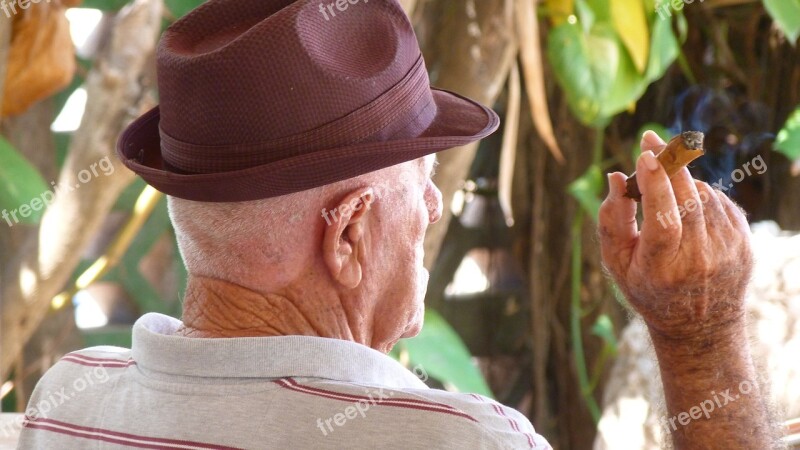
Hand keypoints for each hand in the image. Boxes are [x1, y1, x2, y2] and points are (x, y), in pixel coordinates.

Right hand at [598, 131, 753, 339]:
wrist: (700, 327)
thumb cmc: (648, 289)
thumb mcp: (618, 264)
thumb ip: (612, 220)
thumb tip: (615, 177)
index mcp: (663, 268)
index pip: (663, 219)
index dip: (655, 185)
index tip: (644, 155)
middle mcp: (699, 260)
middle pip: (686, 199)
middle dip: (668, 163)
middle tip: (651, 139)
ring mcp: (726, 251)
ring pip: (703, 195)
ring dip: (681, 179)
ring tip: (663, 181)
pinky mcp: (743, 244)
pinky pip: (720, 201)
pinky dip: (699, 193)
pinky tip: (685, 202)